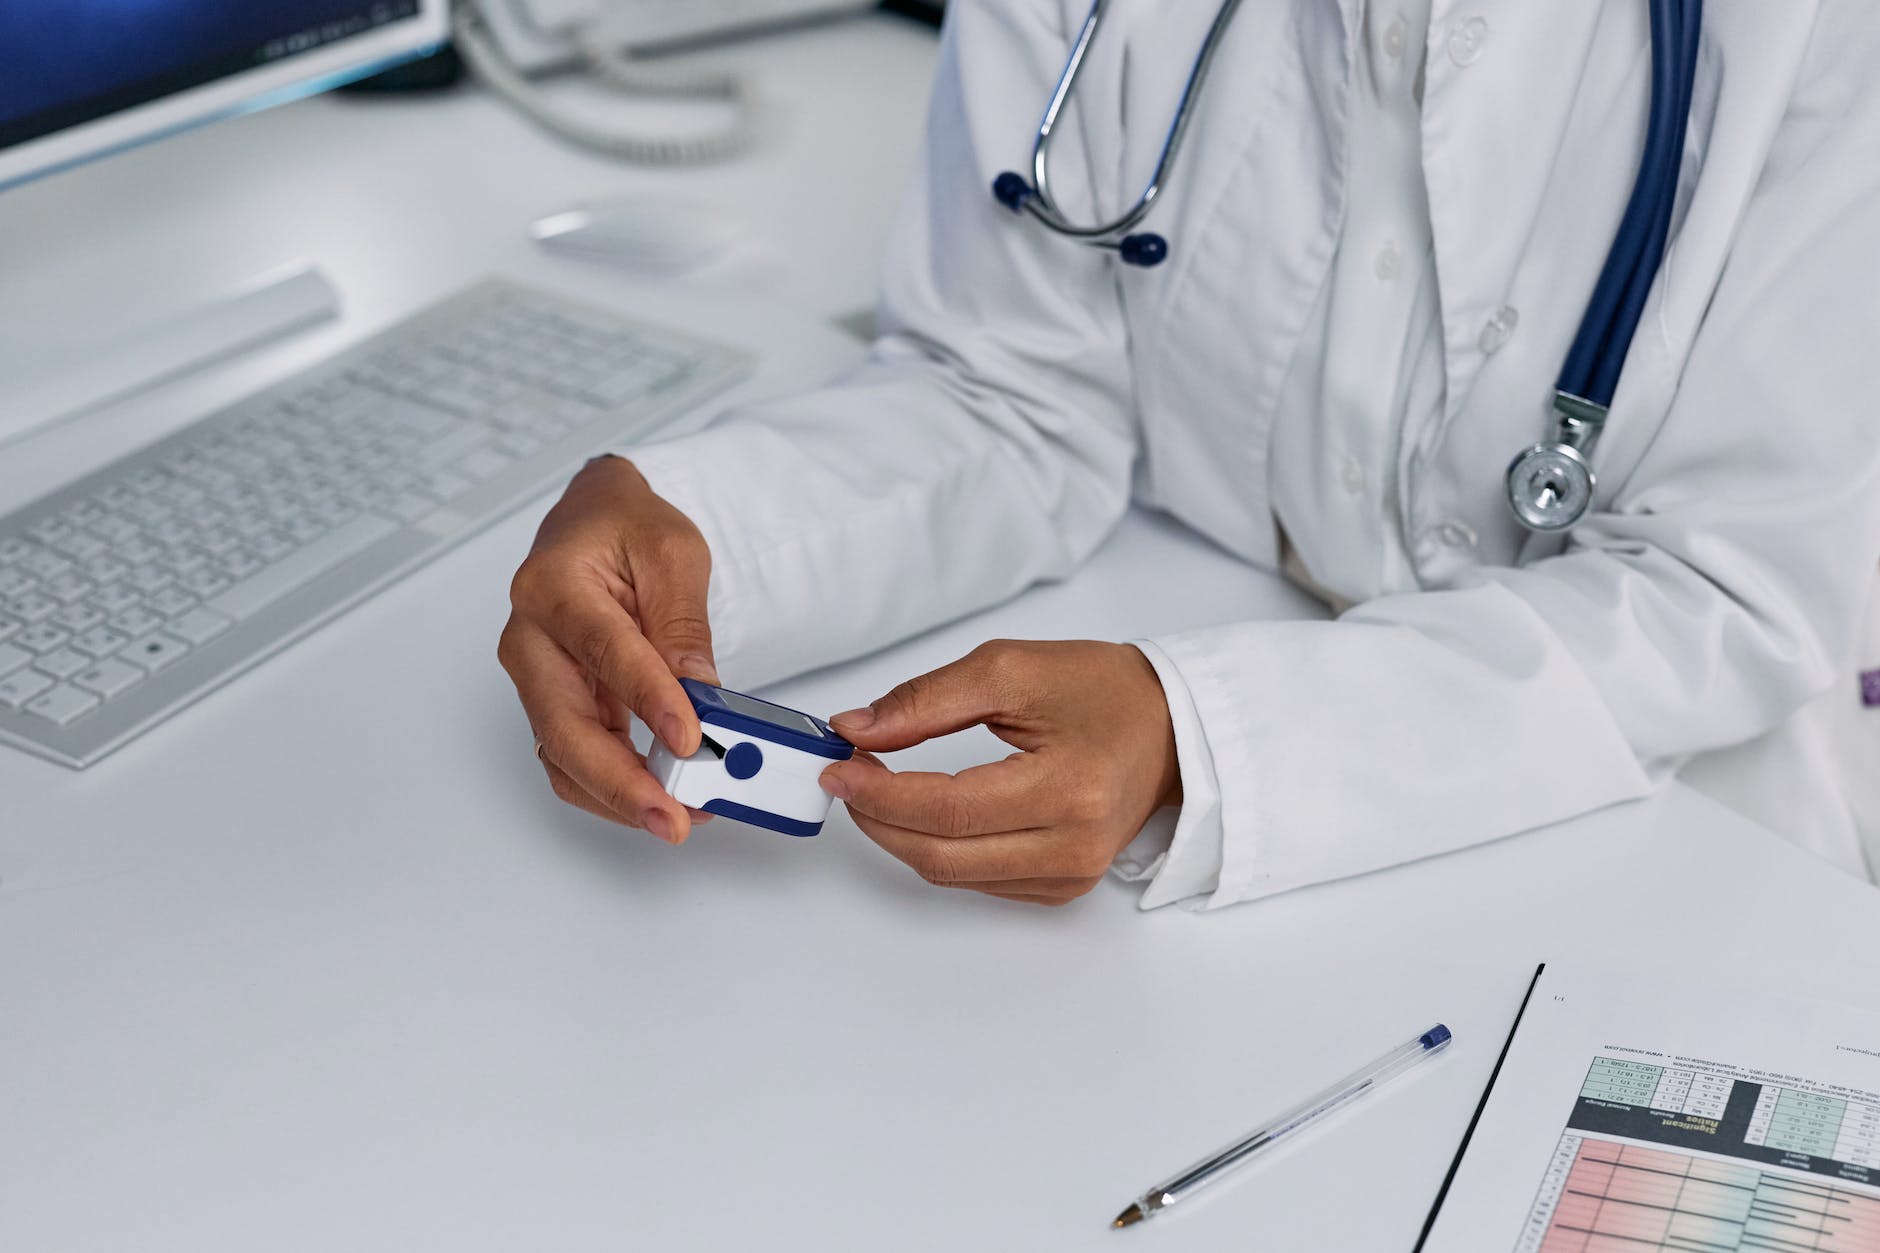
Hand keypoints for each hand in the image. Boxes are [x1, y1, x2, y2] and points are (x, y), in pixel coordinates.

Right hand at [498, 455, 718, 843]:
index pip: (604, 650)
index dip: (647, 700)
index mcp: (552, 587)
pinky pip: (575, 757)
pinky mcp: (556, 702)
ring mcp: (537, 677)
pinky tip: (662, 797)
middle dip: (620, 782)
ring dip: (618, 796)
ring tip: (679, 817)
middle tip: (674, 817)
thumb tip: (699, 695)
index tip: (688, 738)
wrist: (593, 520)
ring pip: (563, 755)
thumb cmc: (625, 527)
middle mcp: (530, 639)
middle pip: (563, 726)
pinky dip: (615, 785)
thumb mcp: (672, 554)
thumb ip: (682, 625)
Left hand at [819, 640, 1180, 905]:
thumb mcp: (1011, 669)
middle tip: (848, 775)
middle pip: (942, 855)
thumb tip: (858, 730)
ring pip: (952, 874)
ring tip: (878, 787)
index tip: (841, 765)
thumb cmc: (1102, 691)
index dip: (880, 792)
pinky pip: (978, 881)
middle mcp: (1074, 846)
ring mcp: (1070, 875)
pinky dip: (938, 849)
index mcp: (1069, 789)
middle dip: (879, 818)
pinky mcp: (1063, 887)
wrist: (1171, 726)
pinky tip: (924, 812)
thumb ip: (927, 701)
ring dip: (901, 835)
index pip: (948, 808)